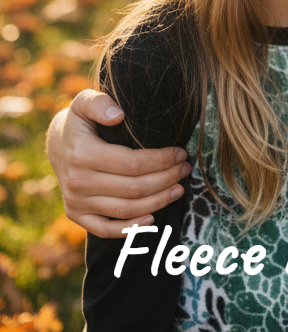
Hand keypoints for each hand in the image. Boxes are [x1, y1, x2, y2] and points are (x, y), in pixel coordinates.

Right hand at [46, 89, 191, 238]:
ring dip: (157, 202)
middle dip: (166, 179)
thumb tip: (118, 115)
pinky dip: (130, 228)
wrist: (57, 144)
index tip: (180, 153)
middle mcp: (78, 182)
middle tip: (186, 169)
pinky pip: (105, 229)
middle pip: (133, 188)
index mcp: (83, 154)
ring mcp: (76, 202)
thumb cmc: (80, 121)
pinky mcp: (76, 215)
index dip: (161, 160)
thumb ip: (100, 103)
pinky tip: (152, 218)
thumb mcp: (85, 102)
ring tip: (179, 189)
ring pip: (125, 209)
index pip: (132, 164)